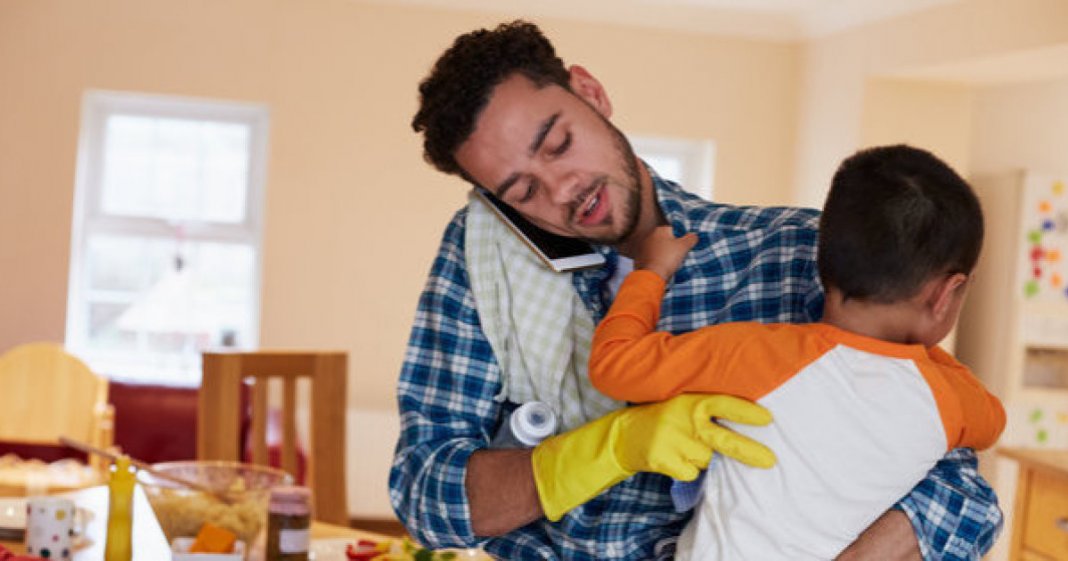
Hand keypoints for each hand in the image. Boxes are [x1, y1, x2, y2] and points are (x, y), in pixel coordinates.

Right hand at [531, 393, 774, 520]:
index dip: (746, 412)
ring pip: (707, 460)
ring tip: (684, 447)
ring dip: (701, 459)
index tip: (768, 419)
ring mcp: (673, 440)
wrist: (624, 434)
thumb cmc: (664, 419)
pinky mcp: (663, 459)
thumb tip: (749, 426)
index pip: (724, 404)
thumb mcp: (683, 404)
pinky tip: (673, 459)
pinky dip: (686, 471)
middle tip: (771, 461)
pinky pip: (691, 473)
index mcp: (692, 401)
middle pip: (724, 440)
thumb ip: (708, 411)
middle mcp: (684, 419)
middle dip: (749, 452)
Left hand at [634, 226, 697, 279]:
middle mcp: (649, 236)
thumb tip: (693, 235)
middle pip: (665, 239)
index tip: (683, 247)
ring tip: (669, 263)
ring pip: (658, 248)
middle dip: (671, 246)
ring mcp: (643, 247)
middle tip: (678, 256)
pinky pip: (651, 257)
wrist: (652, 275)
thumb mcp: (684, 247)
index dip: (680, 238)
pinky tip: (660, 266)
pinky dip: (656, 260)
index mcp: (660, 230)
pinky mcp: (640, 257)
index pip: (673, 230)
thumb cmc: (668, 258)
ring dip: (663, 253)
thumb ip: (691, 238)